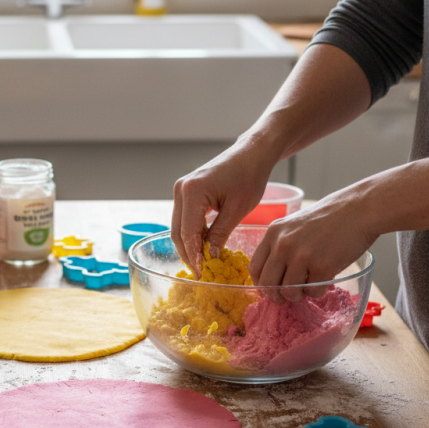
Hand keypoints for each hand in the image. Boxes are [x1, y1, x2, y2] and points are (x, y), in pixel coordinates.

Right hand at [172, 140, 273, 274]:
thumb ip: (220, 234)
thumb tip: (210, 258)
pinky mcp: (186, 191)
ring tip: (202, 263)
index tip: (201, 273)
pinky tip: (204, 245)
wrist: (251, 154)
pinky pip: (185, 218)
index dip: (193, 256)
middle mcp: (181, 190)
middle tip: (200, 272)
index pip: (187, 233)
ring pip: (179, 226)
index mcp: (192, 192)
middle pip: (177, 231)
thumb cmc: (249, 177)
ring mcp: (181, 189)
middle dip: (188, 253)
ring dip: (189, 244)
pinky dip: (192, 233)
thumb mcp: (237, 210)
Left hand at [249, 189, 377, 301]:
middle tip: (287, 297)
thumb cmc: (329, 217)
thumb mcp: (293, 225)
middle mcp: (283, 245)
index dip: (261, 283)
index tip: (269, 289)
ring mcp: (302, 256)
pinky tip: (324, 282)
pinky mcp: (322, 267)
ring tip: (308, 288)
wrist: (359, 210)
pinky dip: (317, 292)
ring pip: (289, 292)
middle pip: (268, 283)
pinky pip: (313, 292)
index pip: (255, 267)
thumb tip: (273, 275)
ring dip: (298, 296)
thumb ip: (281, 244)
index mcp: (273, 233)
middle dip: (276, 296)